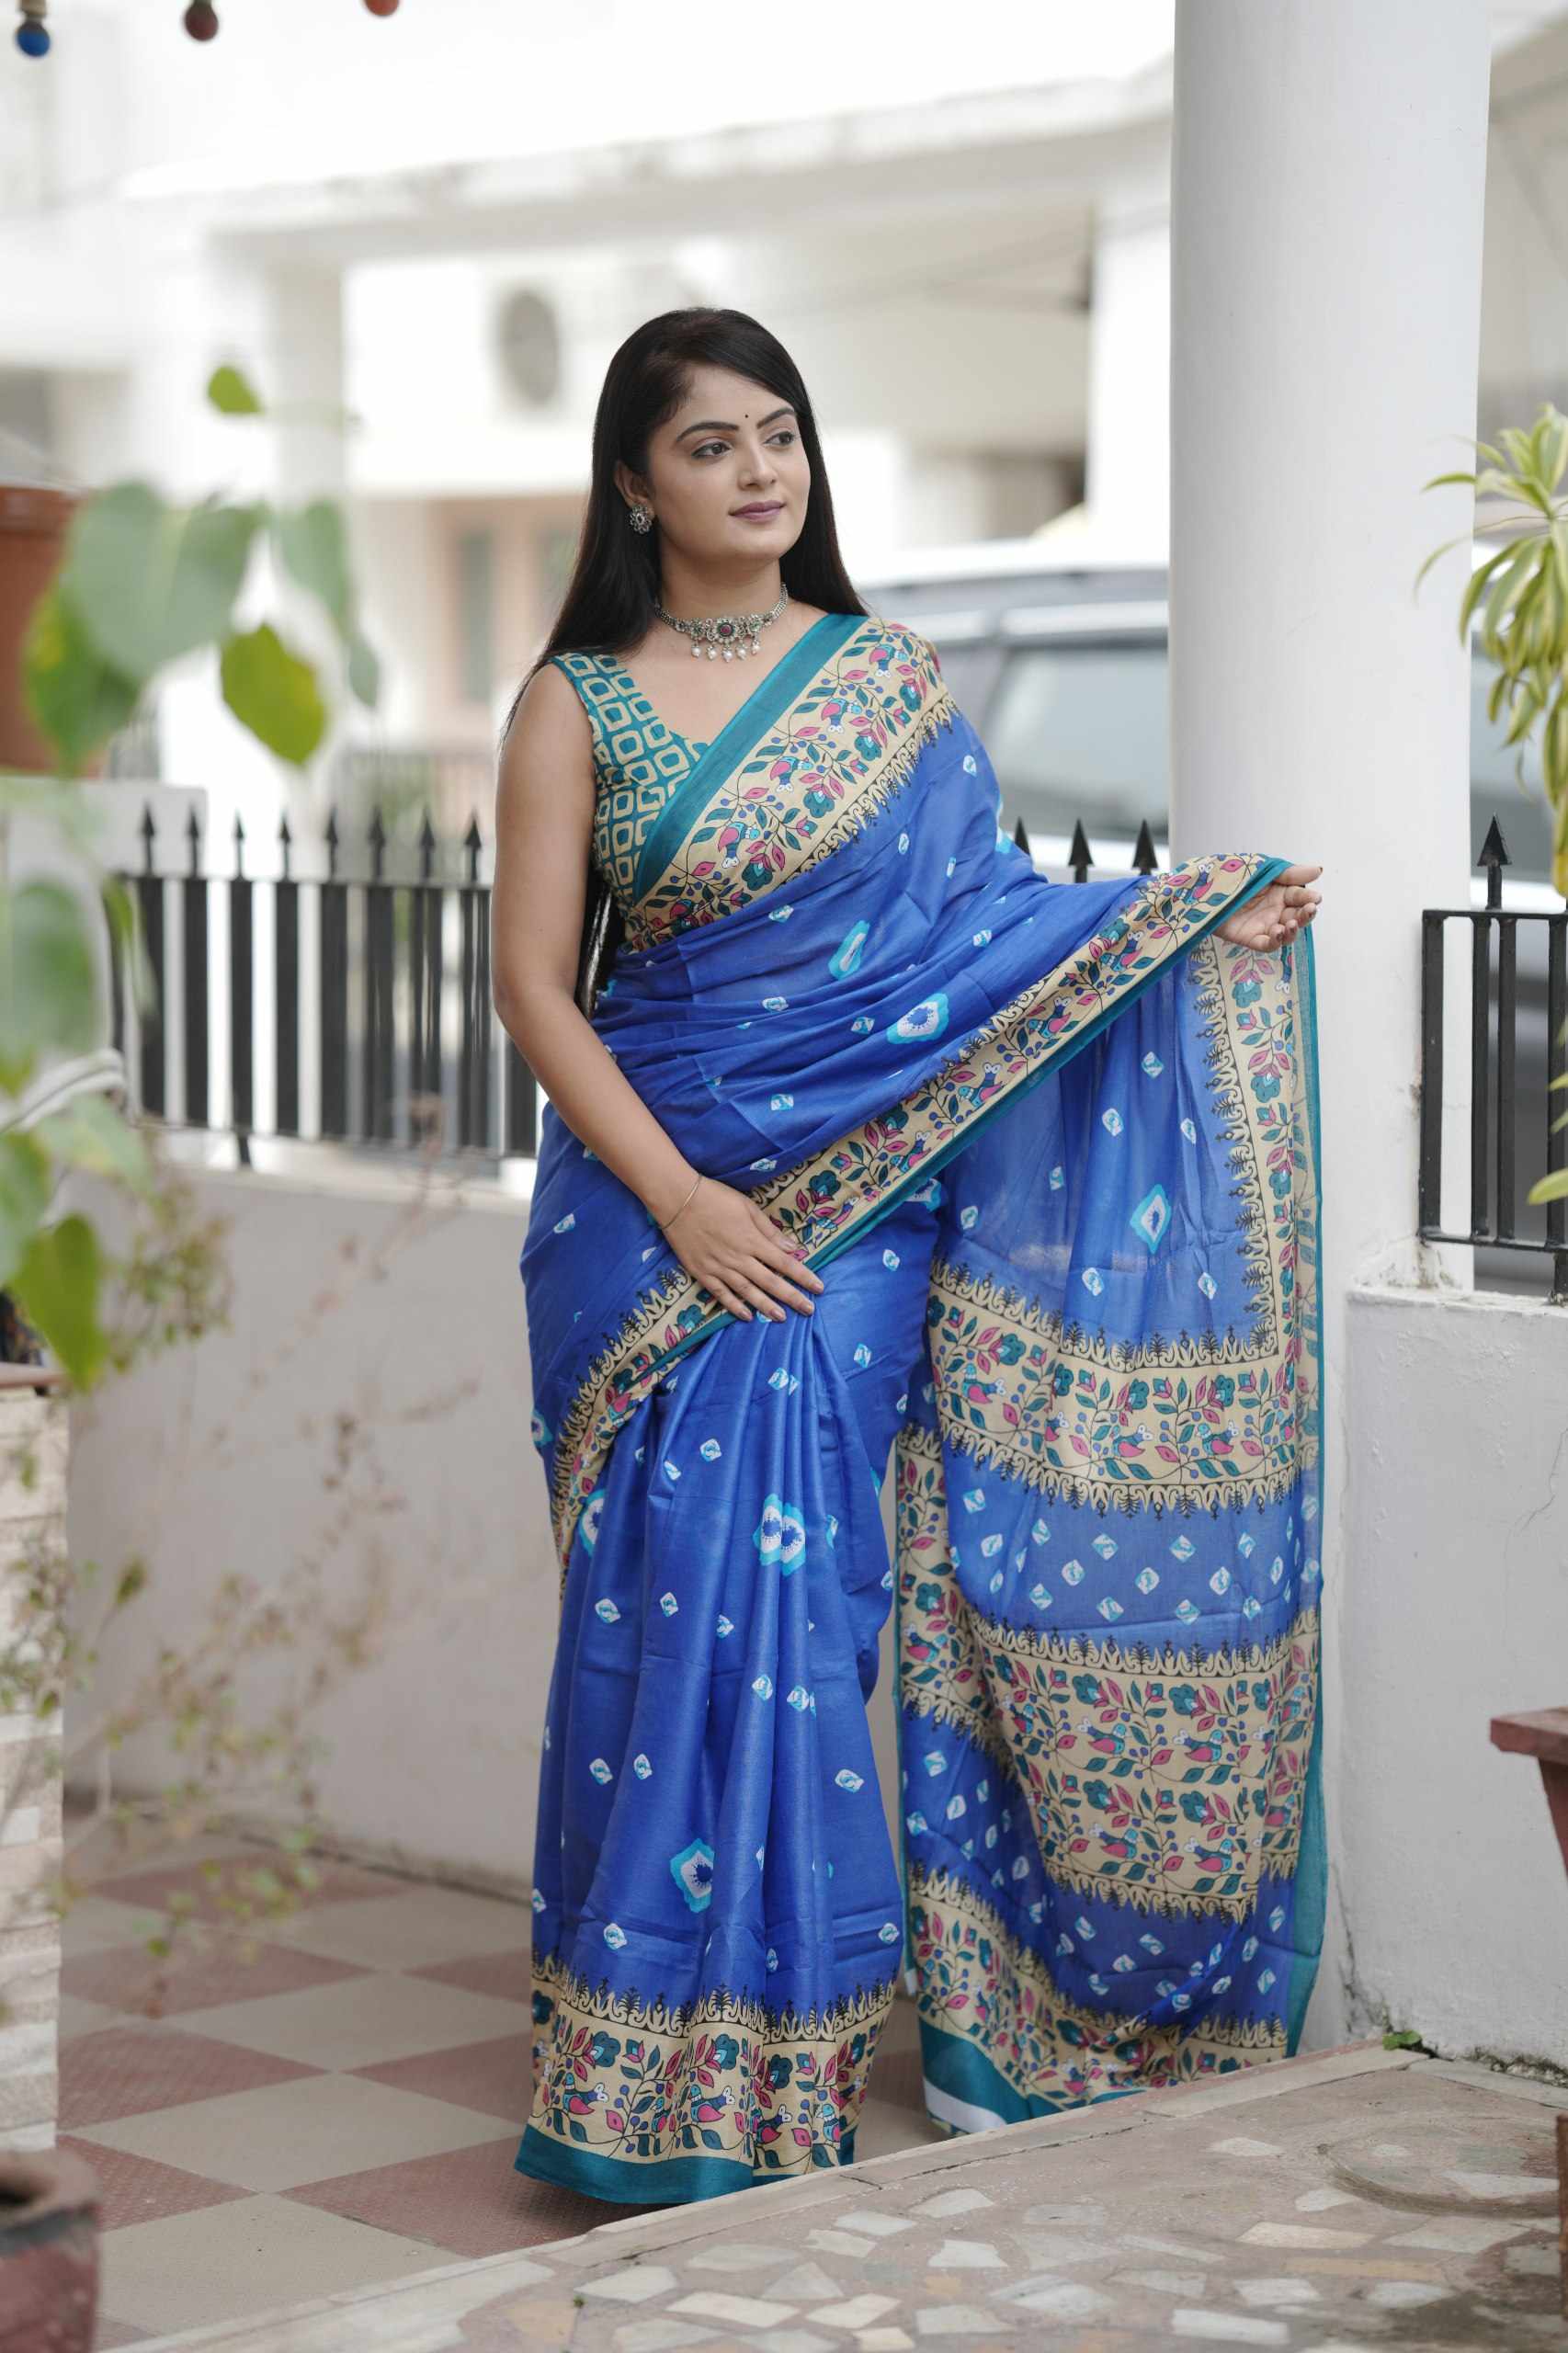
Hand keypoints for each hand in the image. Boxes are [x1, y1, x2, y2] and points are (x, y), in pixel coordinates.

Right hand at [654, 1174, 825, 1322]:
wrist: (677, 1200)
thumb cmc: (715, 1198)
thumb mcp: (747, 1207)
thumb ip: (769, 1231)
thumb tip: (791, 1247)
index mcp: (752, 1241)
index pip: (785, 1263)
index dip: (803, 1276)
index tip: (818, 1288)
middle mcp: (739, 1259)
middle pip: (771, 1282)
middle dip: (792, 1297)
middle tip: (808, 1310)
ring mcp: (719, 1268)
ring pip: (748, 1292)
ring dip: (766, 1306)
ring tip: (782, 1318)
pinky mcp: (702, 1273)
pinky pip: (721, 1294)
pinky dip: (734, 1307)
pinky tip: (747, 1316)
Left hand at [1216, 862, 1322, 949]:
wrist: (1199, 888)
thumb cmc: (1229, 875)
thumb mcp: (1261, 870)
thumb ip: (1289, 874)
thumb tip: (1318, 871)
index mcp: (1279, 891)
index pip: (1300, 896)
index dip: (1308, 898)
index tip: (1315, 898)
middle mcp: (1274, 909)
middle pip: (1297, 916)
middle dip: (1306, 914)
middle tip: (1309, 910)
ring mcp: (1263, 925)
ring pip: (1286, 934)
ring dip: (1293, 930)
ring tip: (1292, 923)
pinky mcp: (1249, 938)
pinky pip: (1266, 945)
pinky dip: (1275, 941)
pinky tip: (1277, 932)